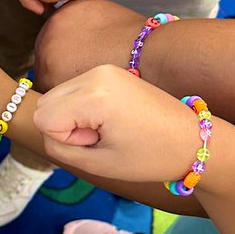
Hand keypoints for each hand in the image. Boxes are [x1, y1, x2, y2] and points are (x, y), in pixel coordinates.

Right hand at [33, 64, 207, 180]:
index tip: (97, 144)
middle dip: (65, 127)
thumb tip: (46, 126)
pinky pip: (72, 91)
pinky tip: (111, 119)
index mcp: (94, 95)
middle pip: (44, 104)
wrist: (192, 140)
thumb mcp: (97, 164)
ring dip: (73, 118)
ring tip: (109, 128)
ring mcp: (102, 69)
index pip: (42, 119)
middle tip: (102, 137)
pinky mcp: (108, 71)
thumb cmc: (149, 157)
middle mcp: (95, 73)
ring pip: (55, 97)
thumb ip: (58, 147)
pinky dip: (82, 109)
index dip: (64, 140)